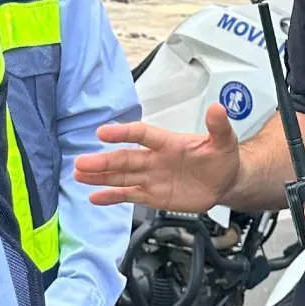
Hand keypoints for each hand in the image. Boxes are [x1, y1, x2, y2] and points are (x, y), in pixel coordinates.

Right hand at [73, 102, 240, 212]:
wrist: (225, 181)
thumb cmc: (222, 158)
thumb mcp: (225, 142)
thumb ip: (218, 127)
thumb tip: (218, 108)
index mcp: (168, 143)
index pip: (142, 135)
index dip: (123, 133)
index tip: (102, 133)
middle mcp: (155, 159)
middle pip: (125, 159)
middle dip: (103, 161)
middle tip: (80, 162)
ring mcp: (152, 178)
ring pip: (121, 176)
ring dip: (100, 176)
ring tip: (79, 174)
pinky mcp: (153, 195)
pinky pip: (129, 195)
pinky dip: (111, 196)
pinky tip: (94, 197)